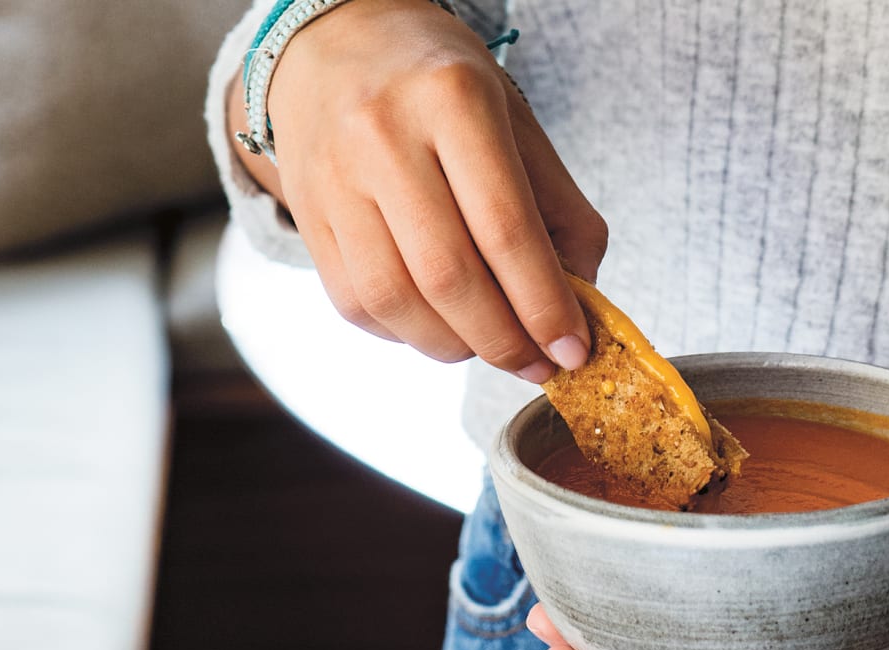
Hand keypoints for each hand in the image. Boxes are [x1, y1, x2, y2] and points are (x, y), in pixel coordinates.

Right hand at [230, 0, 606, 382]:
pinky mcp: (306, 215)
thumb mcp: (515, 121)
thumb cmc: (438, 88)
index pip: (505, 227)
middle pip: (448, 274)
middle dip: (502, 340)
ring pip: (395, 300)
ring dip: (452, 346)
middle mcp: (383, 136)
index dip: (544, 303)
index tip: (572, 348)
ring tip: (487, 345)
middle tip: (536, 364)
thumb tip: (582, 303)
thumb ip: (558, 209)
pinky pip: (355, 304)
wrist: (332, 46)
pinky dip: (404, 333)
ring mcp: (335, 179)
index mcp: (452, 99)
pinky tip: (435, 323)